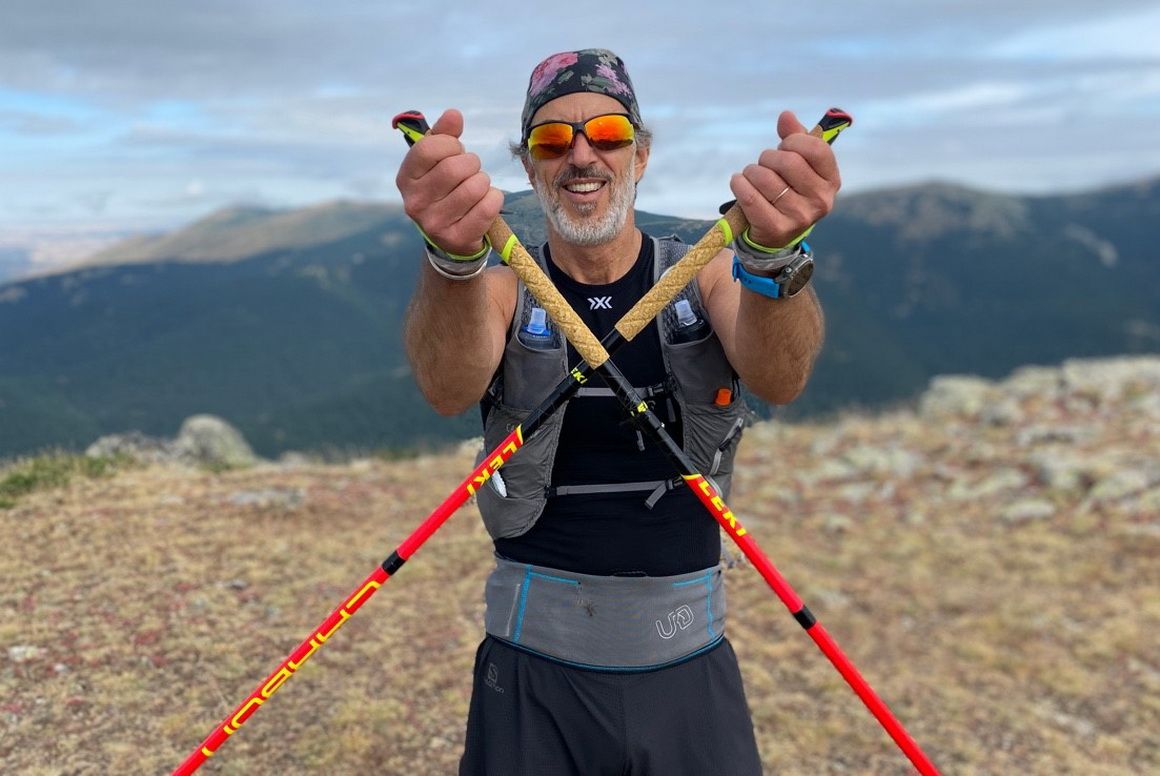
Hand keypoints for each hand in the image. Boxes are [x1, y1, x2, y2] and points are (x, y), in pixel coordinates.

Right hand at [395, 109, 503, 255]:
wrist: (451, 236)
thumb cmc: (445, 190)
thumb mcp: (438, 160)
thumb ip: (444, 134)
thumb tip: (453, 114)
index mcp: (406, 179)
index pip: (429, 148)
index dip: (451, 144)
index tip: (455, 152)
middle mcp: (415, 203)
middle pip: (455, 168)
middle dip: (471, 163)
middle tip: (470, 171)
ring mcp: (435, 224)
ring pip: (475, 187)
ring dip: (484, 182)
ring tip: (477, 187)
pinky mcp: (457, 239)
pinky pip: (488, 207)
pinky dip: (494, 198)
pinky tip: (486, 201)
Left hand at [729, 111, 841, 248]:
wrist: (776, 234)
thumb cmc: (788, 190)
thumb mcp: (798, 164)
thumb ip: (795, 137)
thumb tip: (786, 115)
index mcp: (831, 180)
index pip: (816, 149)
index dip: (794, 141)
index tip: (784, 146)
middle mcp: (820, 200)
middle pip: (788, 161)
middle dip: (768, 157)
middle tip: (765, 164)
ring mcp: (799, 216)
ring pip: (765, 178)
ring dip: (751, 171)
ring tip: (752, 176)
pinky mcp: (776, 228)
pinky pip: (750, 197)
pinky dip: (739, 184)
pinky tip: (739, 183)